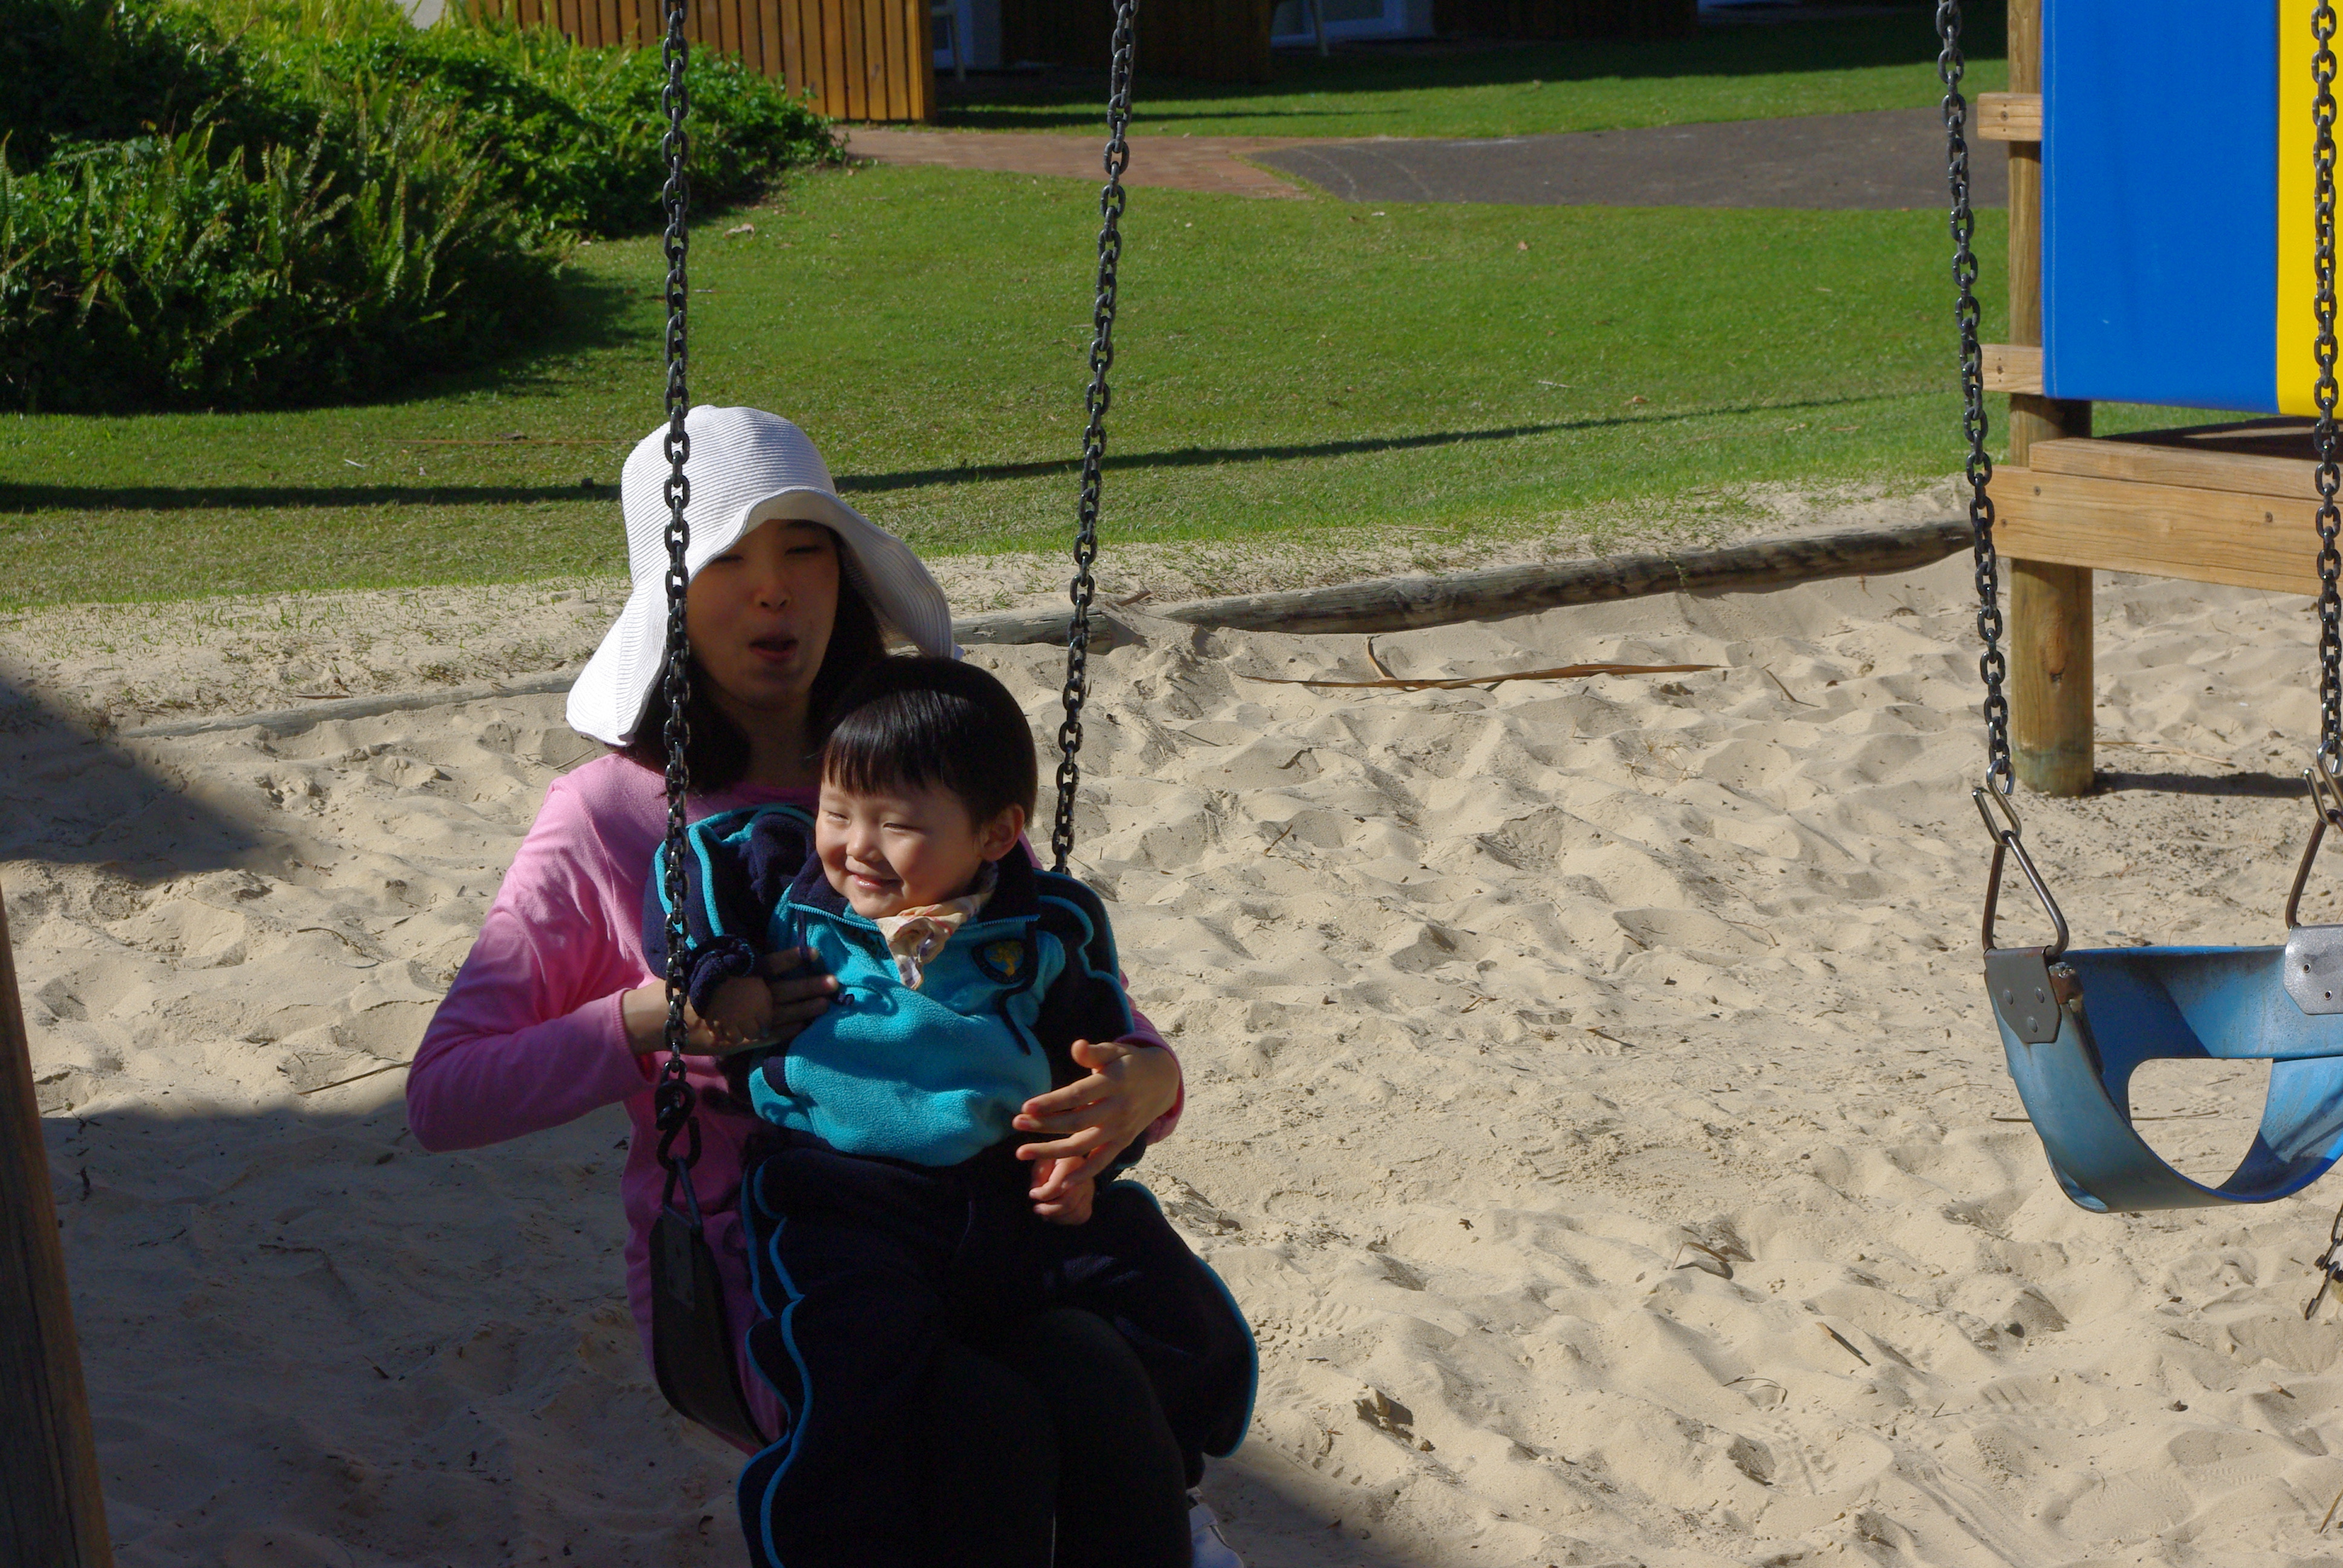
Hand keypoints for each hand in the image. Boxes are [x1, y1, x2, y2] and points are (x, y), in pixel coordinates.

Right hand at [623, 947, 836, 1055]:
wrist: (665, 1018)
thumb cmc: (684, 988)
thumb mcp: (709, 967)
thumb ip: (736, 966)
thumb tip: (759, 960)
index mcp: (738, 975)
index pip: (771, 963)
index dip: (793, 958)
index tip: (814, 953)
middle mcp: (747, 996)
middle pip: (786, 990)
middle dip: (811, 986)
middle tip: (834, 983)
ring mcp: (746, 1020)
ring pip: (785, 1013)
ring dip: (807, 1009)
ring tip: (827, 1005)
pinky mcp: (743, 1038)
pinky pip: (772, 1035)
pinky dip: (789, 1031)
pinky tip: (804, 1028)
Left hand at [1013, 1040, 1179, 1191]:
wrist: (1163, 1082)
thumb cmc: (1130, 1063)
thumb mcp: (1116, 1051)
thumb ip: (1094, 1052)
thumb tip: (1076, 1046)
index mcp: (1113, 1083)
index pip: (1078, 1095)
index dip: (1052, 1102)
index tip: (1027, 1106)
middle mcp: (1117, 1108)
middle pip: (1076, 1122)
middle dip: (1044, 1125)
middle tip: (1016, 1123)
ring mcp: (1120, 1129)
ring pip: (1083, 1145)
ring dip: (1052, 1151)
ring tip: (1022, 1152)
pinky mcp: (1123, 1142)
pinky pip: (1101, 1161)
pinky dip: (1083, 1174)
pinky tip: (1061, 1184)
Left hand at [1030, 1159, 1094, 1224]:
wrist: (1065, 1159)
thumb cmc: (1051, 1161)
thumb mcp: (1041, 1161)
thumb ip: (1038, 1175)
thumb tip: (1036, 1191)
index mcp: (1072, 1163)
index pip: (1058, 1187)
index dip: (1042, 1194)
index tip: (1032, 1194)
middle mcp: (1085, 1178)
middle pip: (1068, 1204)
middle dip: (1048, 1210)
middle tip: (1036, 1208)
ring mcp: (1089, 1190)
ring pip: (1075, 1213)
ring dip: (1056, 1217)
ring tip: (1045, 1211)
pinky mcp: (1089, 1200)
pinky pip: (1081, 1216)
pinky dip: (1066, 1219)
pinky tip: (1056, 1213)